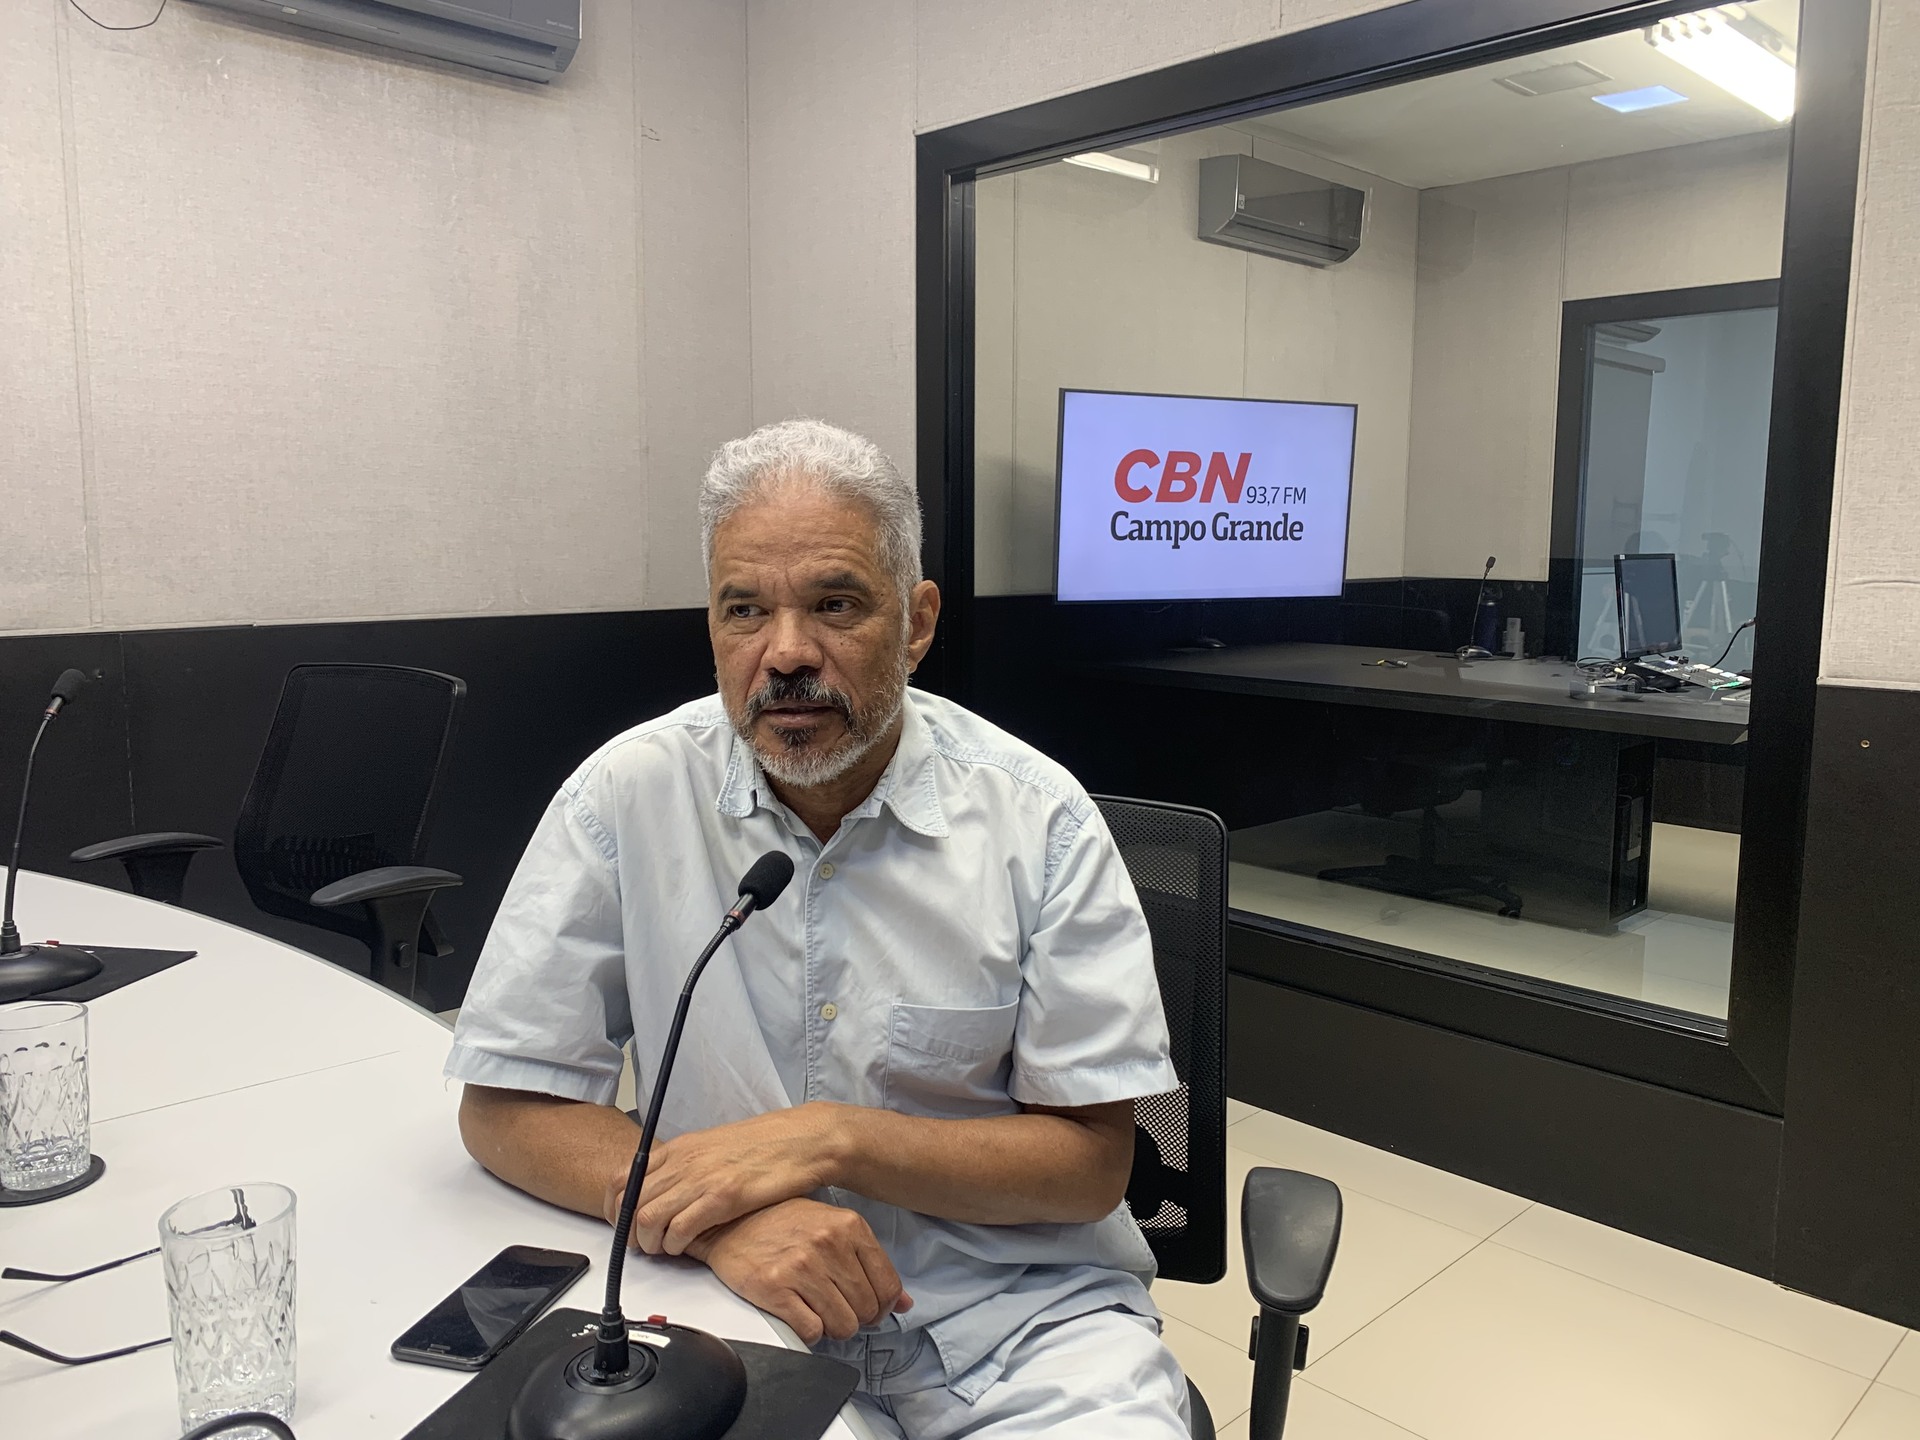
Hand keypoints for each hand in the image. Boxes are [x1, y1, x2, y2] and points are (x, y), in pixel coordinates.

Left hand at [625, 1104, 850, 1255]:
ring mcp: (702, 1178)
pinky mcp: (724, 1196)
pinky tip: (685, 1247)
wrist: (802, 1140)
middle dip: (629, 1232)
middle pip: (630, 1201)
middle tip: (643, 1245)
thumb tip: (662, 1190)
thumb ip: (685, 1166)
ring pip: (648, 1218)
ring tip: (665, 1249)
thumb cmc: (763, 1146)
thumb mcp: (713, 1148)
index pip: (622, 1177)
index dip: (615, 1208)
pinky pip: (680, 1229)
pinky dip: (675, 1245)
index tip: (624, 1225)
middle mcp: (684, 1161)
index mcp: (680, 1148)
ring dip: (650, 1243)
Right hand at [688, 1198, 911, 1343]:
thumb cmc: (779, 1222)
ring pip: (842, 1326)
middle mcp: (829, 1244)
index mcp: (849, 1226)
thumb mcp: (832, 1226)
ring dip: (832, 1326)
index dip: (882, 1306)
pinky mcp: (775, 1289)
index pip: (888, 1286)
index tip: (869, 1307)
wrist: (728, 1221)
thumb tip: (903, 1302)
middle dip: (854, 1317)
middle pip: (867, 1310)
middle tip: (835, 1306)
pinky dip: (808, 1331)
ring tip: (816, 1308)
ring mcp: (802, 1267)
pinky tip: (798, 1312)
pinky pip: (811, 1332)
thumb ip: (869, 1261)